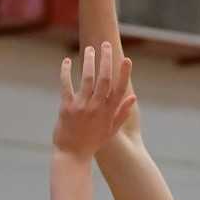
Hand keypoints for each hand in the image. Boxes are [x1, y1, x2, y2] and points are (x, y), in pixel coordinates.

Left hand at [55, 43, 135, 157]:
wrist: (72, 155)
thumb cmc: (93, 143)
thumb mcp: (111, 130)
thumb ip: (122, 113)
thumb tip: (133, 96)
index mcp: (108, 113)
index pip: (119, 89)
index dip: (123, 73)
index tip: (126, 59)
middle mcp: (97, 108)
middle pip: (104, 79)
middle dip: (106, 60)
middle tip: (105, 44)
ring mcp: (81, 107)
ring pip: (87, 79)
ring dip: (89, 62)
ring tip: (90, 49)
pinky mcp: (66, 108)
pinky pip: (66, 86)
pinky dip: (66, 72)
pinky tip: (66, 61)